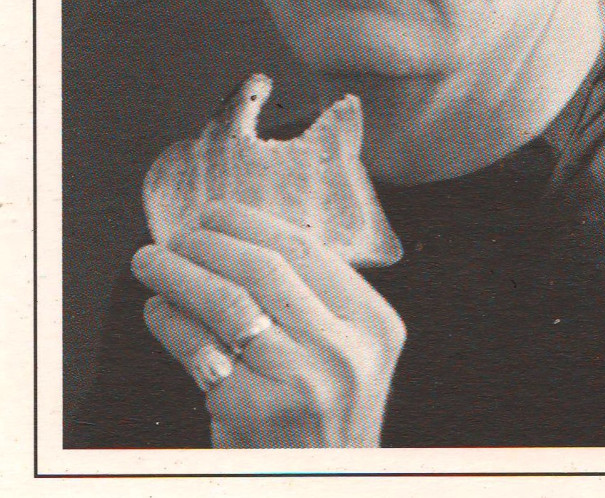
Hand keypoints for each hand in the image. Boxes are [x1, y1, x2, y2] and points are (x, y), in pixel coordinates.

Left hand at [131, 201, 405, 447]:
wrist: (325, 486)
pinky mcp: (256, 412)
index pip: (304, 249)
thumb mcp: (347, 352)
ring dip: (178, 275)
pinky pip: (200, 350)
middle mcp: (344, 350)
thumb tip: (237, 237)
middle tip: (177, 237)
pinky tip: (159, 311)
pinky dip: (171, 323)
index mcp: (373, 323)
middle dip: (209, 244)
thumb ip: (311, 300)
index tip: (214, 213)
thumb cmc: (325, 416)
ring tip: (152, 263)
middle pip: (262, 269)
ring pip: (226, 303)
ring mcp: (301, 382)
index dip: (249, 223)